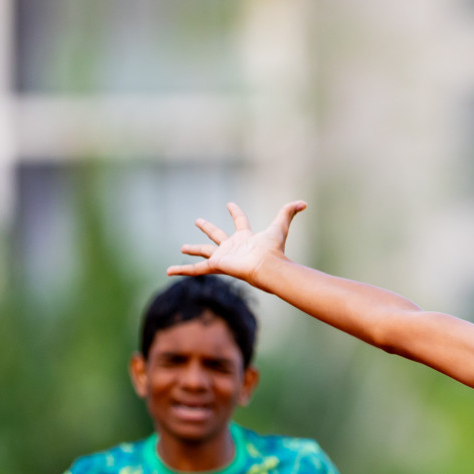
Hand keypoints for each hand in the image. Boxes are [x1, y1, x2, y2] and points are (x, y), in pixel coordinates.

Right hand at [168, 201, 307, 285]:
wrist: (267, 267)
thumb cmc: (274, 249)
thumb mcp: (280, 226)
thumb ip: (289, 212)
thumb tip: (304, 202)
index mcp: (246, 237)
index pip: (239, 222)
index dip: (235, 212)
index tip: (230, 204)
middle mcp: (233, 247)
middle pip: (217, 235)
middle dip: (207, 228)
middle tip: (198, 221)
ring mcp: (223, 257)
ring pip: (204, 252)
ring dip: (193, 250)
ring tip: (182, 248)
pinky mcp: (215, 266)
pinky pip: (196, 270)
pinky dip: (182, 270)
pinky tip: (168, 271)